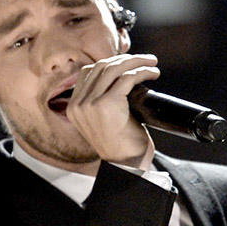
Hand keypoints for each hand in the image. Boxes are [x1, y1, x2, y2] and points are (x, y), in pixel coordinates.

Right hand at [66, 53, 160, 169]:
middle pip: (101, 66)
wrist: (127, 165)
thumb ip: (102, 101)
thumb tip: (121, 78)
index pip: (88, 72)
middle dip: (126, 60)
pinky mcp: (107, 104)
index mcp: (74, 107)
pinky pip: (127, 78)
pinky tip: (152, 73)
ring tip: (152, 64)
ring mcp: (90, 103)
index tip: (128, 63)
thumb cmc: (122, 146)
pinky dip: (142, 72)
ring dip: (137, 62)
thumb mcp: (103, 121)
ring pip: (114, 68)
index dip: (110, 62)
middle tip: (146, 60)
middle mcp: (78, 104)